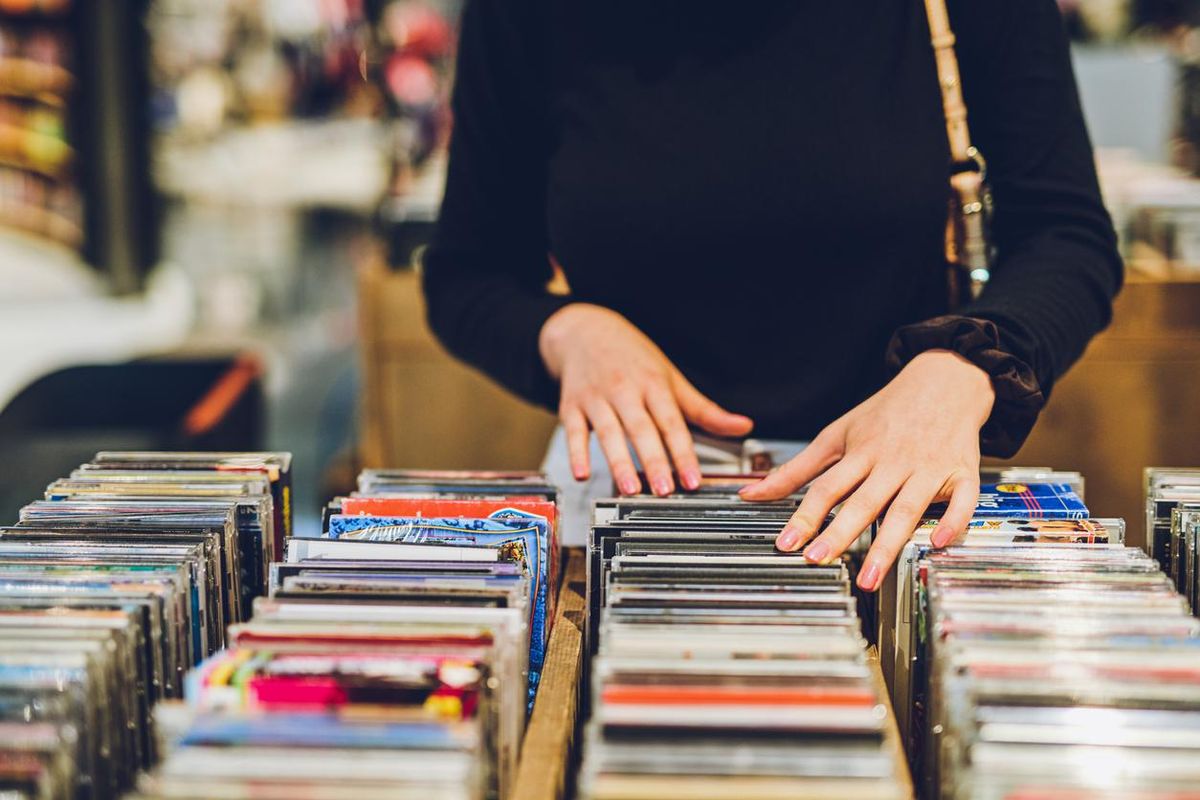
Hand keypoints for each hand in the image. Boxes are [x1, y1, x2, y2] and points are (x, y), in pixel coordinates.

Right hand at [539, 303, 753, 494]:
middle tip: (664, 490)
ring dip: (618, 461)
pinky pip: (573, 430)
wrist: (585, 331)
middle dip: (653, 460)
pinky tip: (581, 473)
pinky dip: (576, 452)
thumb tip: (742, 425)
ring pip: (608, 431)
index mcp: (653, 385)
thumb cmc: (632, 358)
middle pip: (641, 428)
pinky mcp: (571, 405)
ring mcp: (596, 397)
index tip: (692, 480)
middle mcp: (625, 390)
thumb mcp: (671, 378)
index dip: (683, 453)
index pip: (672, 423)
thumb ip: (704, 409)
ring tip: (629, 488)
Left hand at [739, 350, 994, 591]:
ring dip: (888, 544)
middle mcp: (893, 461)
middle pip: (864, 502)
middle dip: (840, 533)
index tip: (787, 543)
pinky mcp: (963, 473)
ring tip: (869, 578)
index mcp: (861, 451)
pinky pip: (963, 501)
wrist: (944, 380)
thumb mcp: (836, 434)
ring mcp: (929, 468)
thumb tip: (750, 494)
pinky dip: (953, 521)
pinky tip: (936, 543)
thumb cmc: (886, 413)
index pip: (827, 487)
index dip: (806, 515)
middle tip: (818, 560)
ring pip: (907, 509)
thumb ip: (795, 470)